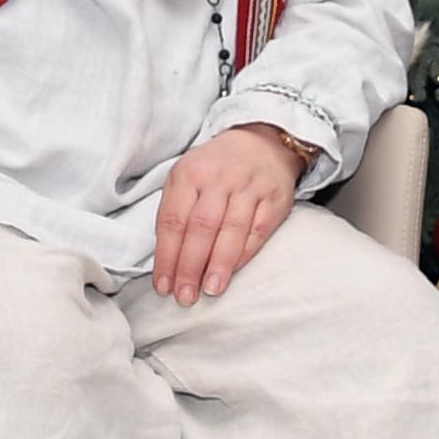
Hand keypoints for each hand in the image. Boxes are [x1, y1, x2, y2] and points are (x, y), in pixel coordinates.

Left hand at [154, 124, 309, 304]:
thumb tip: (168, 260)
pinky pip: (257, 232)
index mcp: (189, 173)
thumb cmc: (217, 168)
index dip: (166, 257)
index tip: (163, 285)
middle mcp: (219, 178)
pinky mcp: (274, 199)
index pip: (173, 221)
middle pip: (200, 228)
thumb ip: (176, 211)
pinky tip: (232, 272)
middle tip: (185, 296)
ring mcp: (249, 187)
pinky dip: (243, 255)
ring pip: (231, 231)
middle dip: (190, 266)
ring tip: (210, 291)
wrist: (263, 142)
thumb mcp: (188, 176)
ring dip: (219, 265)